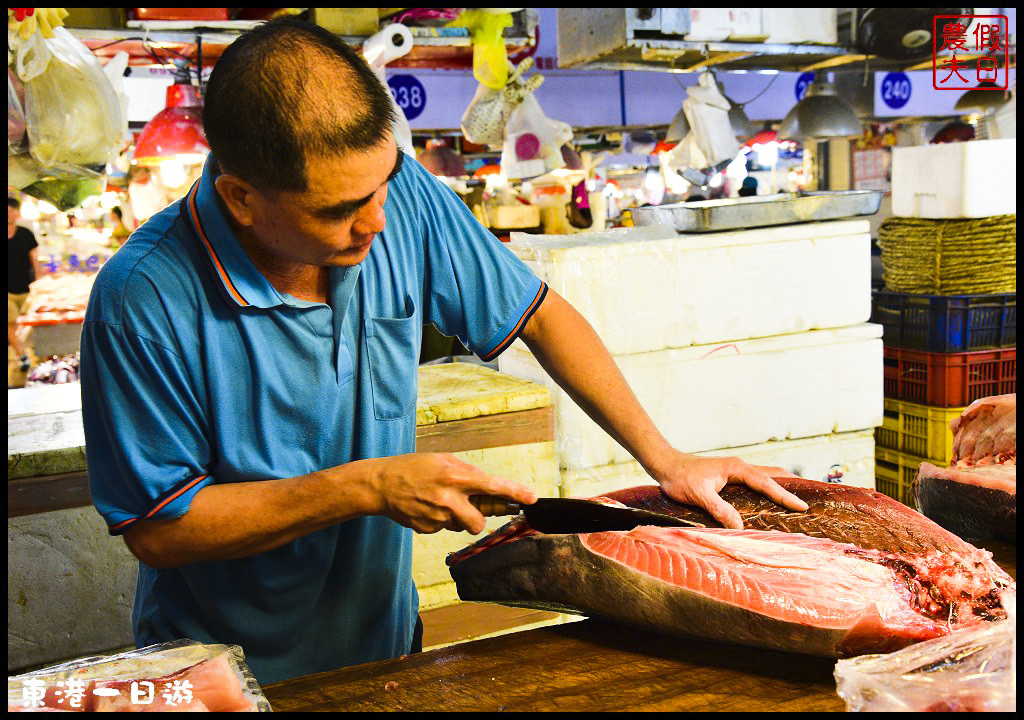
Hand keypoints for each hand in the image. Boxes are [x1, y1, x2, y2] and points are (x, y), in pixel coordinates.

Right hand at [368, 453, 537, 534]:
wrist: (380, 484)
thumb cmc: (413, 468)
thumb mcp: (442, 460)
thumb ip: (466, 472)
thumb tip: (486, 485)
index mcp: (454, 477)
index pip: (492, 486)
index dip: (515, 492)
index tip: (532, 498)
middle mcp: (448, 499)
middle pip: (478, 522)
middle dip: (476, 518)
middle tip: (466, 507)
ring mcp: (437, 517)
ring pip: (460, 526)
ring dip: (455, 517)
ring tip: (437, 501)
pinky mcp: (426, 529)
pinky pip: (443, 529)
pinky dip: (438, 520)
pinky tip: (424, 508)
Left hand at [645, 449, 808, 529]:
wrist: (666, 465)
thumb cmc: (680, 478)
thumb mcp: (699, 495)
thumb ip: (720, 509)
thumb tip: (740, 527)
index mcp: (737, 468)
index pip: (767, 483)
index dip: (785, 496)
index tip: (802, 506)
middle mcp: (740, 467)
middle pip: (773, 475)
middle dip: (792, 486)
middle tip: (811, 498)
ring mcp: (735, 471)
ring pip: (765, 477)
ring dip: (781, 486)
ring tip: (797, 500)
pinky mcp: (730, 477)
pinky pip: (756, 482)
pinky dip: (768, 489)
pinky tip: (770, 501)